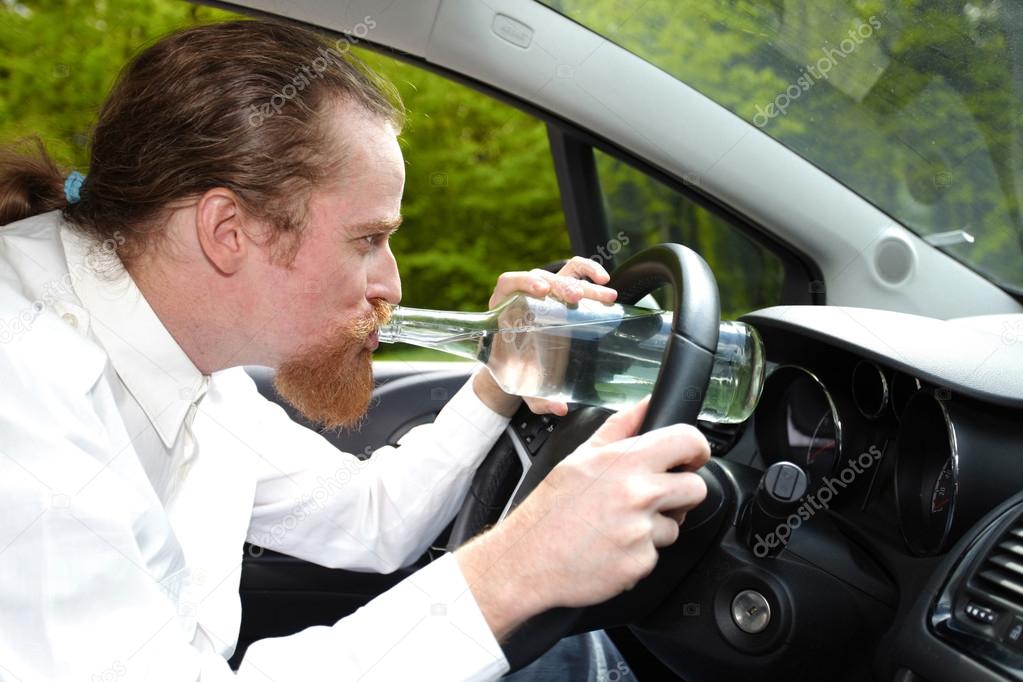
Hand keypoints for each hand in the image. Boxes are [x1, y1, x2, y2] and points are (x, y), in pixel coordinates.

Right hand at [454, 395, 710, 638]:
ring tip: (618, 525)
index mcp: (626, 461)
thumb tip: (648, 403)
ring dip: (655, 526)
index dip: (696, 450)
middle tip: (652, 497)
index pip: (688, 441)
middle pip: (696, 488)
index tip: (690, 458)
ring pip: (676, 525)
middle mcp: (638, 494)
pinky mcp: (641, 564)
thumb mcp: (581, 455)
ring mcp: (641, 532)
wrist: (528, 558)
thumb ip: (622, 426)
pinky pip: (656, 553)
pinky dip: (638, 552)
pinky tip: (612, 546)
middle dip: (680, 493)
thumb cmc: (551, 508)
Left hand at [472, 257, 618, 416]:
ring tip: (604, 296)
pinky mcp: (562, 294)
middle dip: (561, 285)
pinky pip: (575, 275)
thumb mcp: (521, 384)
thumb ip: (538, 398)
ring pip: (563, 275)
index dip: (524, 282)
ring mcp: (545, 293)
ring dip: (584, 282)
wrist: (515, 366)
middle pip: (542, 277)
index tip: (541, 291)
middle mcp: (525, 296)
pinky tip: (605, 283)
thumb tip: (559, 408)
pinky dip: (590, 273)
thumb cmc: (513, 369)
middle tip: (576, 298)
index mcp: (504, 309)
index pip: (510, 283)